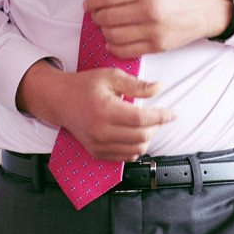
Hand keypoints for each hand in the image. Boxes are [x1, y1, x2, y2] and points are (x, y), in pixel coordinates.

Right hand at [16, 62, 176, 161]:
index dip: (161, 117)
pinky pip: (125, 157)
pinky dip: (136, 147)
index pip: (141, 119)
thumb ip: (136, 84)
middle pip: (141, 137)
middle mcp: (100, 131)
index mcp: (105, 110)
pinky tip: (136, 134)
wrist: (60, 101)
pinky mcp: (97, 152)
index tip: (173, 113)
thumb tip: (159, 88)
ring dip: (148, 138)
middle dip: (157, 127)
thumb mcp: (111, 76)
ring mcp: (98, 145)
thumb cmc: (85, 86)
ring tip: (147, 124)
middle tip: (159, 116)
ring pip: (136, 150)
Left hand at [87, 0, 232, 57]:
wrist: (209, 8)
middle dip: (97, 16)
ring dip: (104, 31)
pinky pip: (127, 50)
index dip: (93, 1)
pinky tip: (112, 40)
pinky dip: (114, 47)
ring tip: (105, 26)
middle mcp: (150, 10)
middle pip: (108, 17)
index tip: (88, 4)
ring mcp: (154, 30)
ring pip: (114, 35)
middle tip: (96, 14)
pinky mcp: (158, 46)